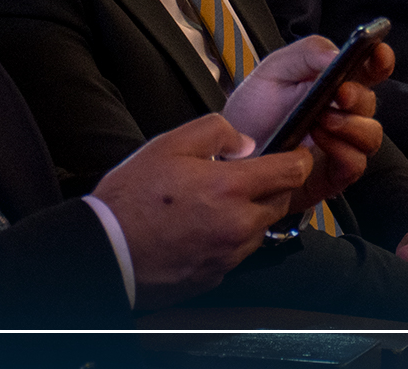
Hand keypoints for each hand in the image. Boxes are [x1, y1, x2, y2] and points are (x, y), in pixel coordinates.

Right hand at [94, 113, 311, 308]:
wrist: (107, 251)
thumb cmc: (132, 200)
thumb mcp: (170, 144)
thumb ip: (215, 131)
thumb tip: (243, 142)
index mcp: (229, 189)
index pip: (291, 172)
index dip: (299, 158)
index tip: (297, 153)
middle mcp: (237, 225)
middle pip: (281, 201)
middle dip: (273, 185)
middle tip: (246, 175)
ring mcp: (228, 254)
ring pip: (261, 228)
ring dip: (251, 212)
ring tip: (214, 201)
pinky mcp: (216, 276)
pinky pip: (238, 251)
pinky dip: (231, 236)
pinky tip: (203, 226)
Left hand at [222, 37, 392, 212]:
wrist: (232, 150)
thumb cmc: (255, 109)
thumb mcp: (274, 69)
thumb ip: (307, 53)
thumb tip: (337, 53)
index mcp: (334, 82)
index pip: (370, 69)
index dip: (380, 59)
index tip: (377, 52)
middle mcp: (344, 112)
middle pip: (370, 102)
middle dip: (358, 96)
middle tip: (338, 93)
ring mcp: (342, 143)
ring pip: (371, 135)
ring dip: (351, 126)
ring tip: (322, 120)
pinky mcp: (335, 173)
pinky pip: (356, 164)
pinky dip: (342, 151)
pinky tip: (319, 141)